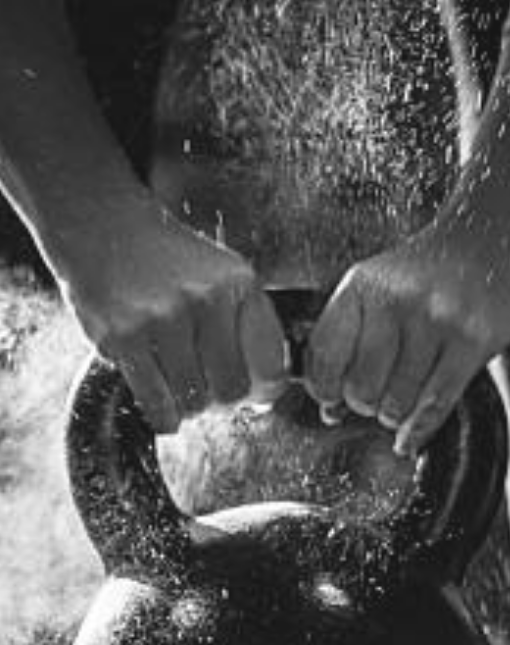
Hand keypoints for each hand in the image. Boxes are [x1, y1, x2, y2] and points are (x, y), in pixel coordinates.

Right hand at [55, 197, 288, 432]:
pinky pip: (155, 402)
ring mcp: (161, 317)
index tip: (253, 396)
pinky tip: (164, 405)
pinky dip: (164, 414)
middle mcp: (204, 299)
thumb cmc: (175, 265)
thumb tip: (266, 395)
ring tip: (182, 386)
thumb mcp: (227, 277)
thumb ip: (253, 325)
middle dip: (224, 402)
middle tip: (211, 392)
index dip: (262, 393)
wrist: (105, 230)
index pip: (269, 367)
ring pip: (194, 401)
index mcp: (239, 285)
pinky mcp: (122, 335)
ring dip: (190, 405)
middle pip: (231, 391)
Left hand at [305, 224, 509, 453]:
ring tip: (404, 403)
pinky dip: (420, 430)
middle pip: (363, 385)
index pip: (325, 352)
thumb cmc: (428, 276)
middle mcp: (397, 300)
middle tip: (379, 400)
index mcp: (362, 287)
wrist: (486, 244)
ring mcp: (436, 319)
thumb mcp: (378, 292)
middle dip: (368, 404)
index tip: (331, 400)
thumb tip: (330, 410)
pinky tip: (411, 438)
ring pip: (400, 400)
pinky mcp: (472, 339)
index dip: (324, 388)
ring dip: (398, 415)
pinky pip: (437, 402)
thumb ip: (351, 342)